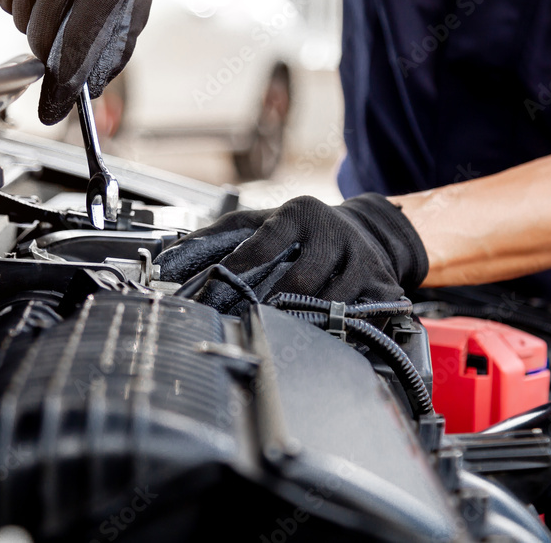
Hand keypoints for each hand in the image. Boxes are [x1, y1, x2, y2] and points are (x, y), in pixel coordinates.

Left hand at [155, 195, 427, 310]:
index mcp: (298, 214)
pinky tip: (318, 337)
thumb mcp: (262, 221)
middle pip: (298, 280)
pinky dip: (336, 330)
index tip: (211, 292)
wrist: (370, 229)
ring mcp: (361, 259)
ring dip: (302, 322)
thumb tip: (169, 259)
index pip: (262, 242)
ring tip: (278, 334)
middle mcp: (332, 232)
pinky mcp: (382, 285)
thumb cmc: (302, 231)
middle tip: (244, 323)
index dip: (236, 270)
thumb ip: (218, 236)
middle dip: (269, 306)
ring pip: (328, 302)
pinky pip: (358, 316)